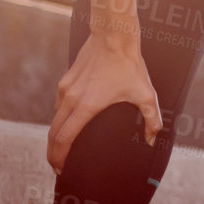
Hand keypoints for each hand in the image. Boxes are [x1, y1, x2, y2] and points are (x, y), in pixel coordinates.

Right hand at [49, 30, 162, 174]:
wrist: (113, 35)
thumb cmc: (129, 64)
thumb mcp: (146, 93)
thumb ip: (151, 118)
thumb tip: (151, 139)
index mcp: (86, 106)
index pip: (64, 139)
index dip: (59, 157)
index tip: (60, 168)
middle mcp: (70, 99)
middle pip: (53, 133)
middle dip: (52, 153)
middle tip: (57, 166)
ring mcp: (65, 89)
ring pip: (54, 119)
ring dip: (55, 135)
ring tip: (62, 148)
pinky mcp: (65, 81)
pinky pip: (59, 105)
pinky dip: (60, 118)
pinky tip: (68, 123)